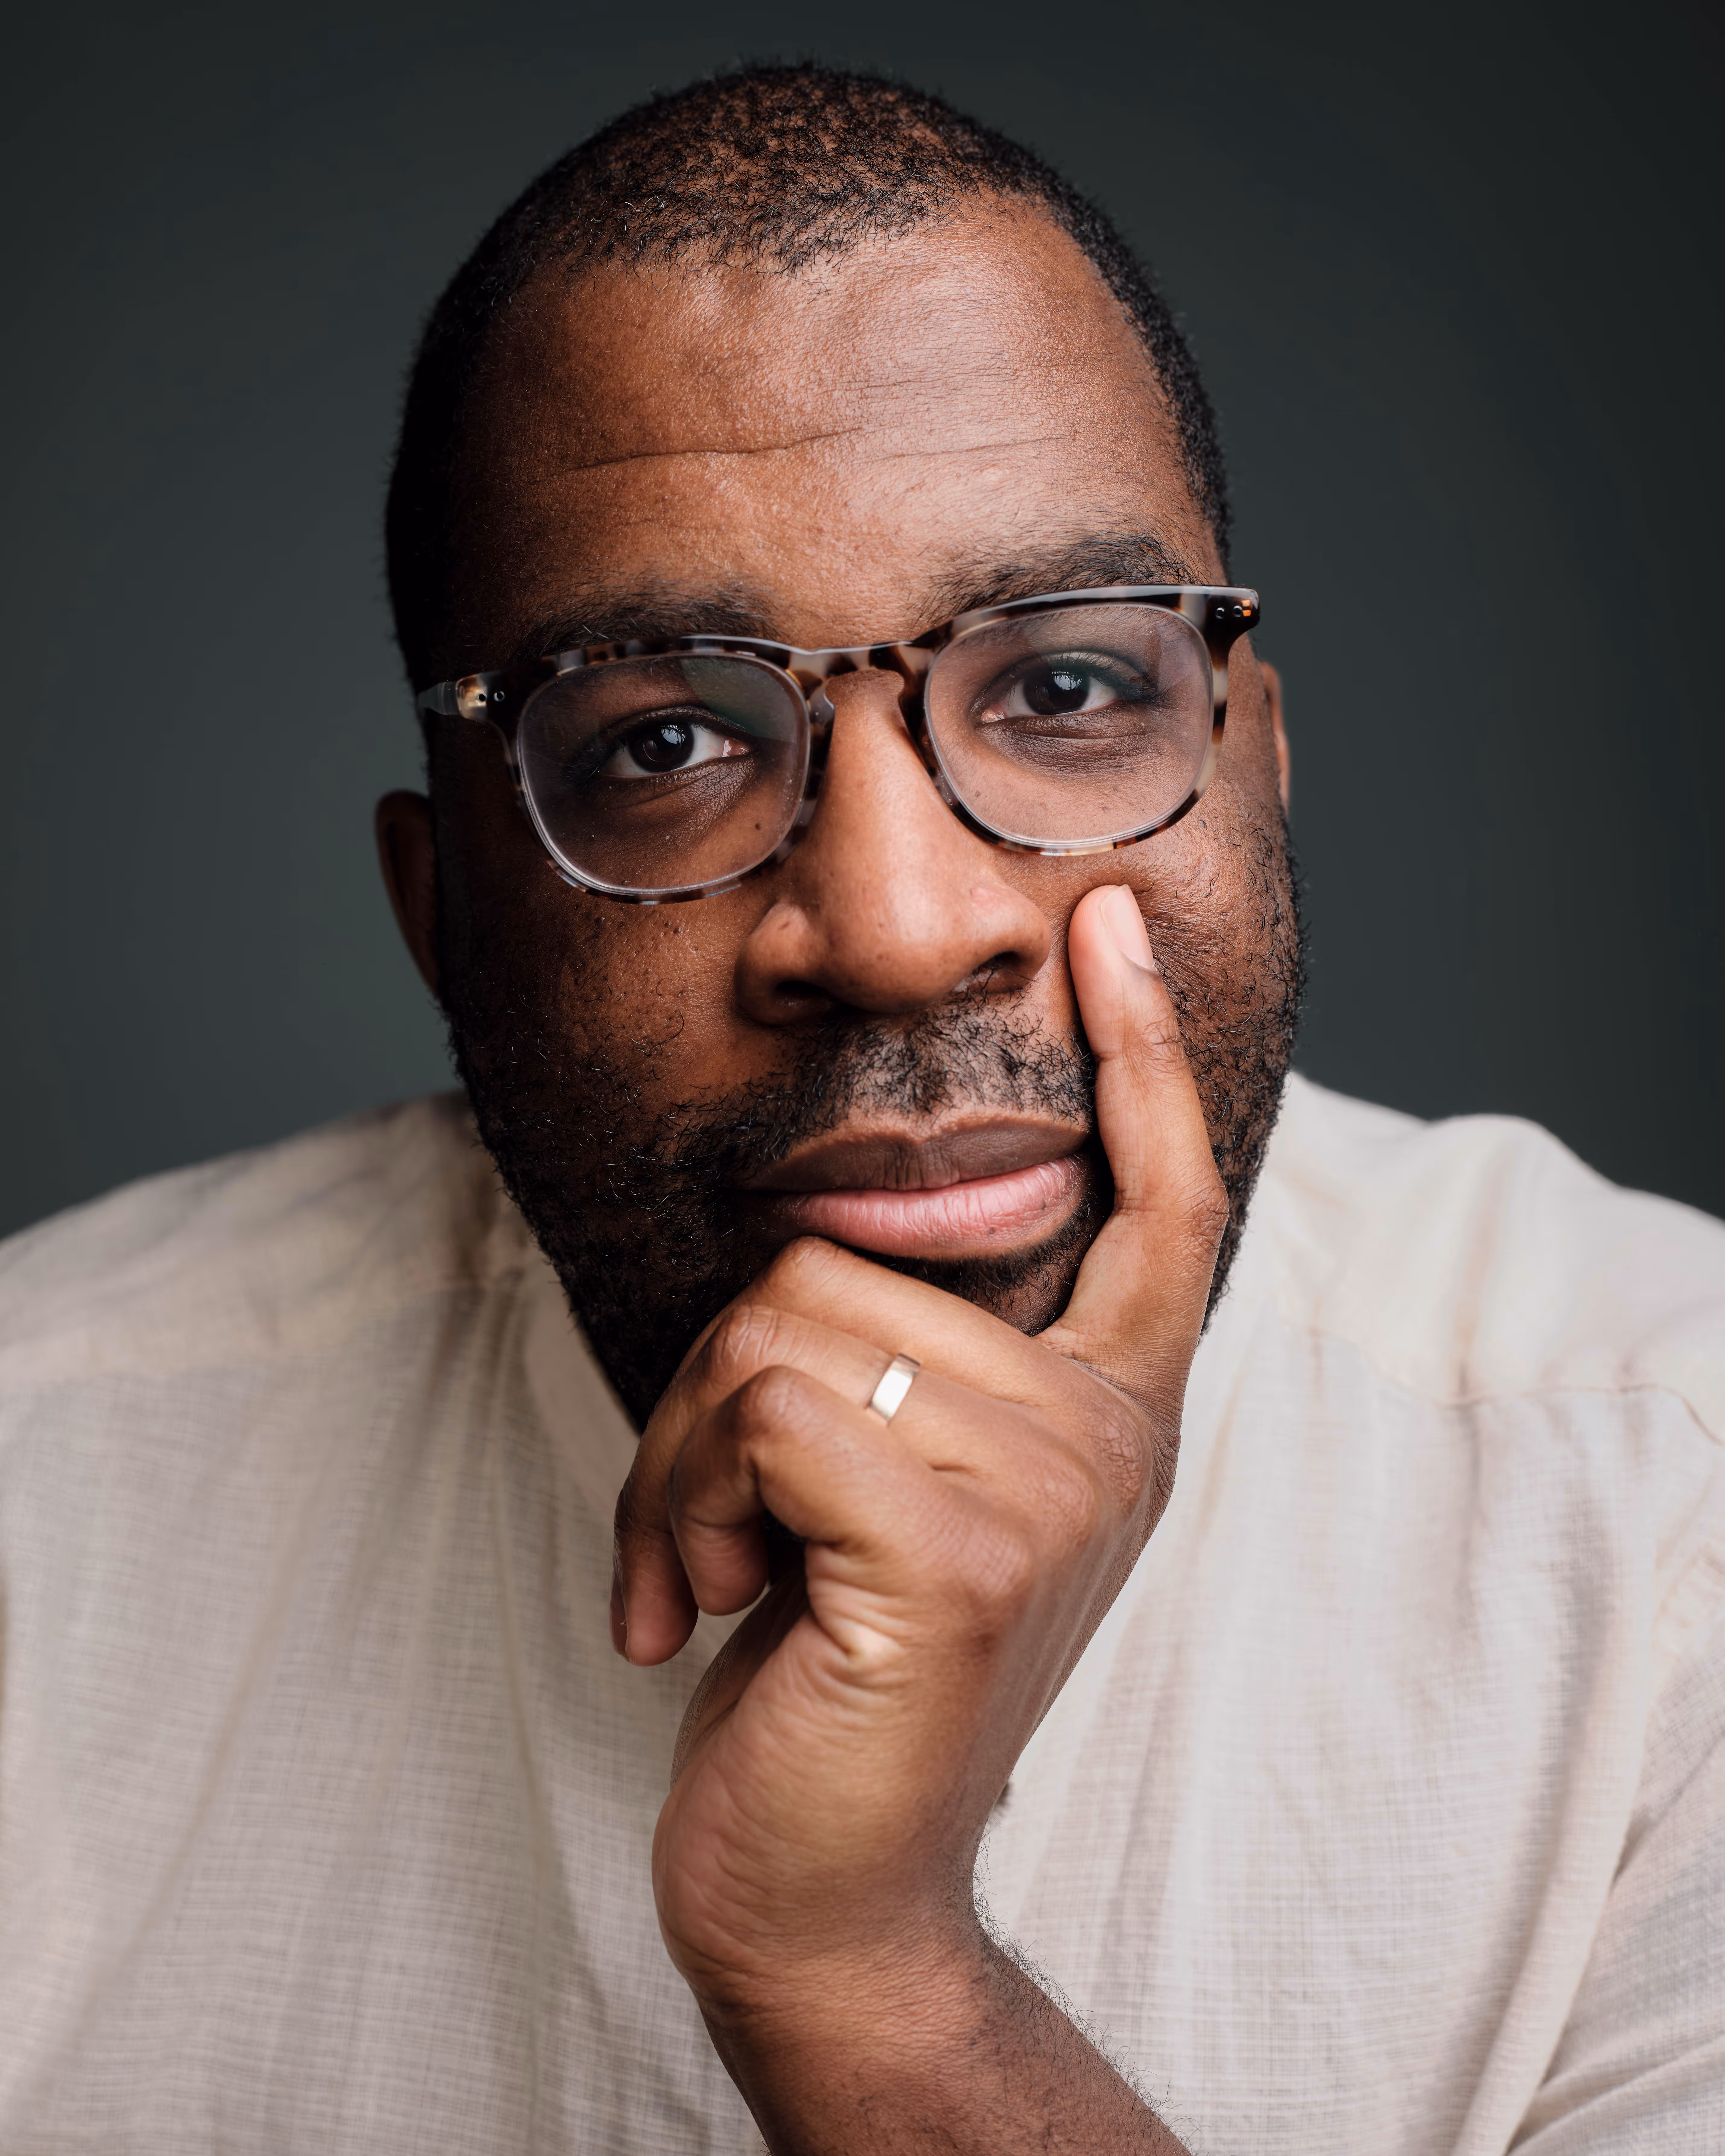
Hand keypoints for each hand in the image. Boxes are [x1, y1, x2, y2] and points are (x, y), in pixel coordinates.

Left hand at [610, 882, 1225, 2141]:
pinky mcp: (958, 1557)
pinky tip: (697, 1611)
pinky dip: (679, 1500)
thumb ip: (920, 1369)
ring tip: (710, 1568)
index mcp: (1107, 1414)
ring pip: (785, 1327)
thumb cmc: (838, 1669)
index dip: (1141, 1057)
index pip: (1163, 1200)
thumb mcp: (900, 1491)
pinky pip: (765, 1413)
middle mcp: (1105, 1440)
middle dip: (724, 1386)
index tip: (1112, 930)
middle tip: (716, 1521)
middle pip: (853, 1258)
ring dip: (686, 1451)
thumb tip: (841, 1247)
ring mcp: (1046, 1493)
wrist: (826, 1885)